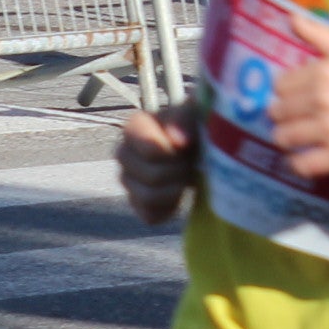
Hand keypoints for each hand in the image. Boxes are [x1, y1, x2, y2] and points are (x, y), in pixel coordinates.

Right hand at [115, 106, 198, 225]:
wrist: (204, 147)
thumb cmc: (198, 125)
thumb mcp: (197, 112)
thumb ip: (185, 118)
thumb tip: (177, 141)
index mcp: (135, 127)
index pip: (151, 151)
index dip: (174, 154)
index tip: (188, 146)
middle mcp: (124, 153)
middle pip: (151, 176)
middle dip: (178, 172)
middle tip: (192, 162)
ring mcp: (128, 180)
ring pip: (147, 198)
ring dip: (175, 190)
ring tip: (187, 177)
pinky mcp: (137, 204)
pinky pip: (150, 216)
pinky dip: (169, 208)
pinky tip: (179, 194)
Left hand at [266, 16, 328, 177]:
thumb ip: (320, 34)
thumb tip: (291, 17)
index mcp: (324, 72)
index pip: (280, 86)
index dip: (285, 92)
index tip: (295, 97)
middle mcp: (322, 99)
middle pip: (278, 112)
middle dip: (283, 116)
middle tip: (296, 119)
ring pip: (284, 138)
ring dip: (286, 139)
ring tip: (297, 139)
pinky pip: (303, 165)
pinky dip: (298, 163)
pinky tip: (304, 158)